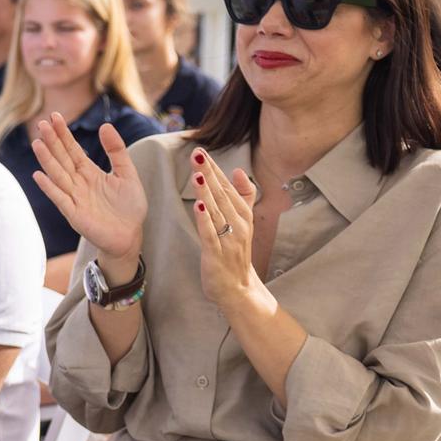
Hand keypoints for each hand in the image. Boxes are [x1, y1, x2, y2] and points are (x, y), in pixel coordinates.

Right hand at [28, 116, 148, 266]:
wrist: (130, 236)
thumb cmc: (128, 207)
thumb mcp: (127, 173)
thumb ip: (116, 151)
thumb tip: (105, 125)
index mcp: (89, 172)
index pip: (72, 149)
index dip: (63, 134)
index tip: (54, 117)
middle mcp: (78, 183)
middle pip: (62, 158)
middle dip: (52, 141)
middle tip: (41, 123)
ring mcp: (74, 198)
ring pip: (58, 175)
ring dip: (47, 160)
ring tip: (37, 143)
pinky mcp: (74, 214)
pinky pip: (60, 198)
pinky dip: (49, 187)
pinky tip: (39, 175)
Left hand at [189, 147, 262, 305]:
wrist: (238, 288)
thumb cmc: (235, 253)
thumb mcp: (242, 222)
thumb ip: (243, 196)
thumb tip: (238, 170)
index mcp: (242, 214)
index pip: (227, 187)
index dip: (214, 169)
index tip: (202, 151)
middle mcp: (238, 224)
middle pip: (221, 194)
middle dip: (209, 173)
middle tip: (197, 154)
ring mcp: (229, 239)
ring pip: (216, 211)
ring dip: (206, 191)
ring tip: (197, 173)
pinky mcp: (217, 254)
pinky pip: (210, 234)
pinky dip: (204, 219)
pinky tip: (198, 205)